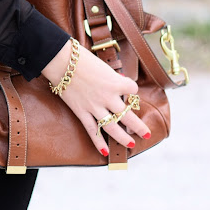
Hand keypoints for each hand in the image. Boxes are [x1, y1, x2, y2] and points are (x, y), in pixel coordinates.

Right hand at [42, 39, 151, 155]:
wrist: (62, 61)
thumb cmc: (82, 59)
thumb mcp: (103, 66)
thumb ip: (112, 78)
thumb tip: (119, 83)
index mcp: (116, 83)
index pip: (132, 90)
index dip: (131, 90)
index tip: (127, 89)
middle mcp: (108, 97)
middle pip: (128, 116)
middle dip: (139, 127)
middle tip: (147, 134)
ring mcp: (94, 107)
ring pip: (112, 127)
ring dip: (123, 138)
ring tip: (131, 144)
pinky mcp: (82, 112)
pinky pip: (92, 130)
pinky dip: (99, 142)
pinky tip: (106, 151)